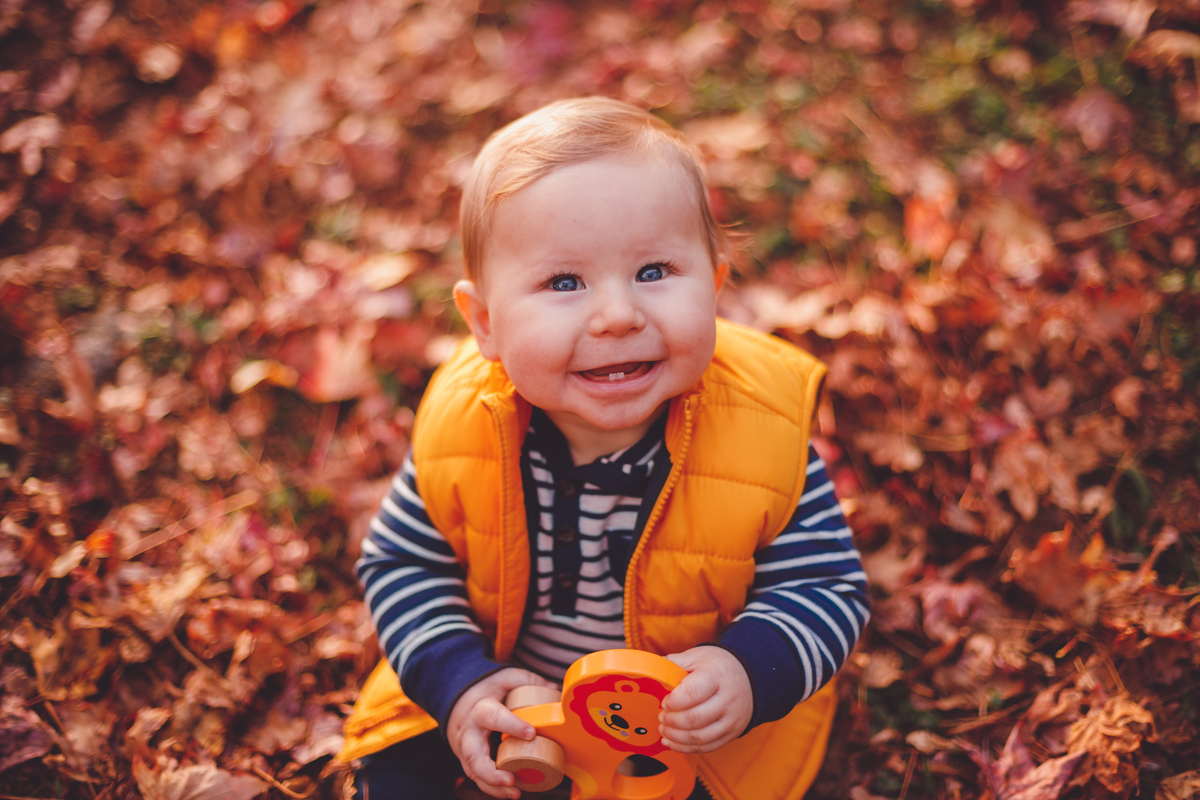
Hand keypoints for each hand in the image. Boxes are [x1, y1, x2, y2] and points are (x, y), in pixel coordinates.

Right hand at [446, 668, 557, 798]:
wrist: (458, 698)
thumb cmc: (486, 690)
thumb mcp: (505, 678)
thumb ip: (528, 680)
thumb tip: (554, 689)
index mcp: (480, 709)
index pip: (493, 717)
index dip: (511, 726)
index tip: (531, 734)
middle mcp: (469, 732)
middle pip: (473, 755)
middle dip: (490, 772)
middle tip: (511, 779)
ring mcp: (465, 749)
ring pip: (473, 772)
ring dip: (492, 786)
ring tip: (514, 792)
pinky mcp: (468, 760)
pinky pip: (476, 778)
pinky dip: (491, 789)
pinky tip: (509, 792)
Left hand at [659, 646, 752, 753]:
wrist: (750, 677)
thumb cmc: (718, 666)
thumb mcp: (698, 656)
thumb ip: (674, 663)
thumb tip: (651, 671)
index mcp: (716, 677)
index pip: (692, 693)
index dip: (674, 701)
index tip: (664, 702)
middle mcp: (726, 700)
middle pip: (695, 719)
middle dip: (672, 721)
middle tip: (661, 717)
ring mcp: (731, 719)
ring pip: (701, 737)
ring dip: (676, 737)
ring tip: (663, 730)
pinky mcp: (732, 733)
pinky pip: (708, 747)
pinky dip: (687, 748)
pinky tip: (672, 741)